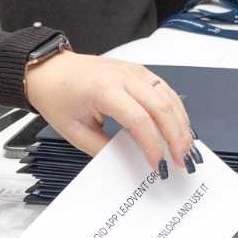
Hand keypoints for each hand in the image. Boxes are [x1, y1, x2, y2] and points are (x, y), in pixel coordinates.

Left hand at [23, 50, 197, 173]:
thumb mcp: (75, 132)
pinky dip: (177, 110)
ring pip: (169, 97)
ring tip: (185, 149)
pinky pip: (166, 90)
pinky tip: (181, 127)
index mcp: (104, 90)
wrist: (51, 70)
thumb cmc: (58, 97)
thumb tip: (131, 162)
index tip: (159, 166)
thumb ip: (104, 149)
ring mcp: (135, 71)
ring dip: (181, 125)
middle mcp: (124, 77)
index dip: (153, 146)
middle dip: (175, 138)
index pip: (139, 120)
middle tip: (181, 161)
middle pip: (161, 108)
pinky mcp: (140, 71)